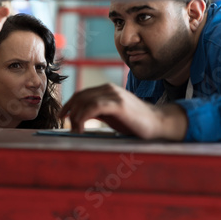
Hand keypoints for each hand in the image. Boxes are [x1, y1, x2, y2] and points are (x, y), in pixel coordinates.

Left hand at [59, 83, 187, 139]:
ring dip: (75, 117)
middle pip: (80, 96)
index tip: (62, 116)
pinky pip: (93, 107)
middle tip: (66, 125)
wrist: (158, 122)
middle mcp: (109, 89)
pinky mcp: (118, 104)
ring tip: (75, 130)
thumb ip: (98, 111)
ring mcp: (114, 95)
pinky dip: (83, 117)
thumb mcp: (112, 114)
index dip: (69, 104)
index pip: (82, 93)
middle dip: (69, 111)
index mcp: (107, 90)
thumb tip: (79, 116)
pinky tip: (81, 128)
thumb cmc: (135, 121)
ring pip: (85, 101)